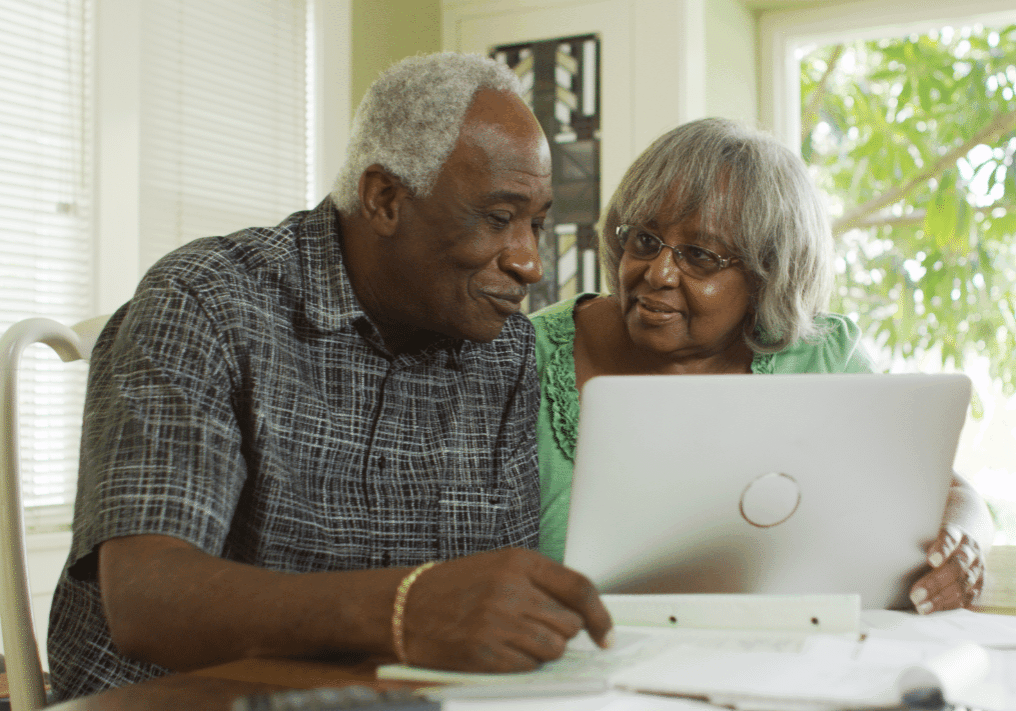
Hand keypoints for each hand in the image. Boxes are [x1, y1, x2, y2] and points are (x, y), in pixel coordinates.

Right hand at [400, 547, 612, 671]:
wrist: (406, 606)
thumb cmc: (456, 586)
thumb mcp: (500, 567)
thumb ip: (540, 583)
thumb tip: (584, 613)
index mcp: (519, 562)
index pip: (579, 588)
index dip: (600, 616)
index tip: (606, 635)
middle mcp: (511, 590)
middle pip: (569, 624)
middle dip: (560, 632)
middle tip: (533, 627)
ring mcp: (498, 622)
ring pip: (554, 649)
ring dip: (542, 650)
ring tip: (515, 638)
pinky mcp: (485, 652)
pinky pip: (529, 667)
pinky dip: (522, 664)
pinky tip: (500, 650)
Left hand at [909, 523, 984, 613]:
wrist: (966, 544)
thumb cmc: (938, 540)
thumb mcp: (930, 534)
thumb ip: (921, 543)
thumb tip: (901, 554)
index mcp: (957, 534)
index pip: (950, 539)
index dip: (942, 550)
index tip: (931, 561)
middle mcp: (971, 551)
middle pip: (956, 567)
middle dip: (935, 582)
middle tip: (915, 595)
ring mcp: (978, 569)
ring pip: (963, 585)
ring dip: (941, 598)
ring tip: (921, 606)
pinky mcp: (979, 584)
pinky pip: (967, 597)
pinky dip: (950, 605)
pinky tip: (934, 609)